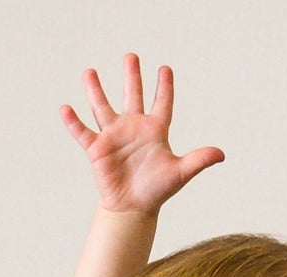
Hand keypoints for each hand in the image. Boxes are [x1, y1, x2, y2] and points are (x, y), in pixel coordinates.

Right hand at [61, 55, 223, 216]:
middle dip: (131, 76)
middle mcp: (133, 128)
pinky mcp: (97, 151)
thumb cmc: (157, 190)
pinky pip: (83, 133)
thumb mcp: (180, 173)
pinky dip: (73, 122)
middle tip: (131, 56)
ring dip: (95, 90)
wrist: (133, 209)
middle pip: (132, 96)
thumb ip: (199, 160)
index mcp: (155, 130)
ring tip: (89, 71)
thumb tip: (221, 154)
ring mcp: (114, 137)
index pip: (162, 103)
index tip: (165, 69)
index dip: (164, 86)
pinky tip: (65, 108)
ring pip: (103, 108)